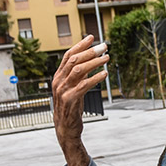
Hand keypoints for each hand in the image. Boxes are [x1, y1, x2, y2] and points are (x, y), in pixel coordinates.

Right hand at [52, 34, 108, 165]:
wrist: (65, 128)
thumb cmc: (71, 107)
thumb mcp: (74, 88)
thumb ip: (79, 76)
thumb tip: (90, 61)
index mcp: (58, 76)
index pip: (68, 55)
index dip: (80, 45)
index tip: (91, 37)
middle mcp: (59, 81)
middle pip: (74, 60)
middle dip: (90, 51)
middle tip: (104, 46)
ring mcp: (63, 90)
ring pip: (79, 70)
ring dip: (94, 62)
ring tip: (107, 58)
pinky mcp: (70, 100)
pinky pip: (84, 85)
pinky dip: (95, 78)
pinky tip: (104, 74)